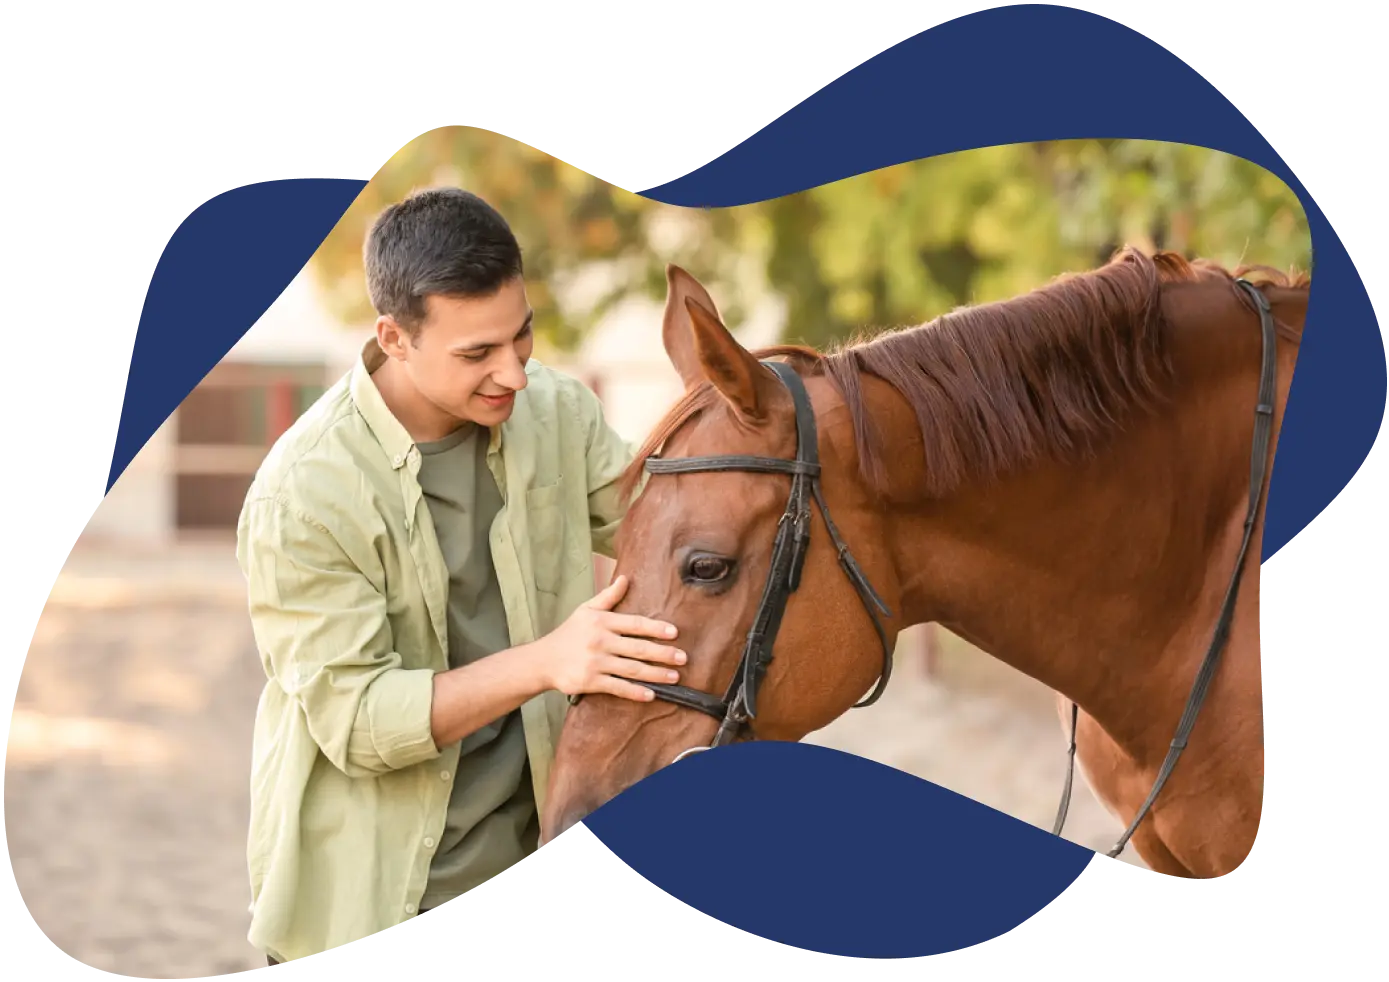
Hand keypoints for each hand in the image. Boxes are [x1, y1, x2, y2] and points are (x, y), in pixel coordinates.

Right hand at [535, 575, 685, 701]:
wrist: (543, 660)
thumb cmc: (568, 634)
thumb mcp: (585, 610)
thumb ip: (608, 597)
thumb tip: (625, 578)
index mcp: (601, 621)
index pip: (634, 624)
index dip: (655, 628)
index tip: (674, 633)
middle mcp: (600, 641)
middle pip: (638, 648)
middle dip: (663, 654)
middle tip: (683, 658)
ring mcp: (595, 662)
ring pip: (632, 669)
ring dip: (656, 674)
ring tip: (674, 677)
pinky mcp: (590, 681)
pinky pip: (618, 687)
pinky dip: (635, 692)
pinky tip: (651, 694)